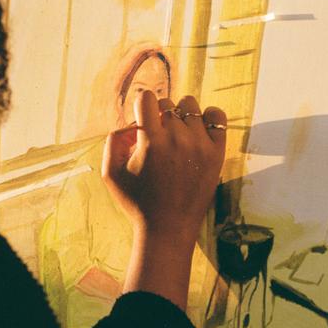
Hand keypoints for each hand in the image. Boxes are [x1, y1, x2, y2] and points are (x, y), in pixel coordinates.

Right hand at [102, 91, 225, 244]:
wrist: (168, 229)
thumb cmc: (137, 203)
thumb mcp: (111, 174)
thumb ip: (112, 141)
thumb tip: (130, 124)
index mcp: (151, 142)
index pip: (147, 98)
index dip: (141, 106)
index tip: (142, 121)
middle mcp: (177, 139)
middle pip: (168, 103)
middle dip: (159, 115)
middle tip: (157, 137)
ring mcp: (200, 144)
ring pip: (190, 106)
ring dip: (181, 115)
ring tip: (177, 134)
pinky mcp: (217, 152)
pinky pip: (216, 115)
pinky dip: (207, 116)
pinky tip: (197, 131)